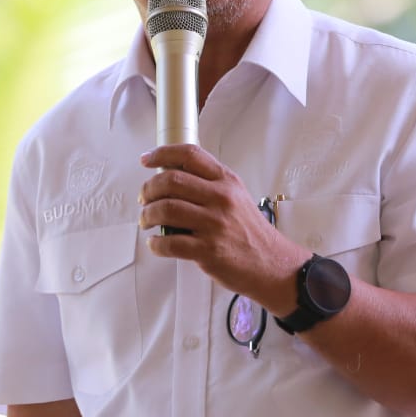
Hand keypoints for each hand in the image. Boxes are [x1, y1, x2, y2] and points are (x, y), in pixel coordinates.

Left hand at [138, 144, 308, 312]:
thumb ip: (210, 184)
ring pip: (165, 209)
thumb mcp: (236, 196)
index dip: (162, 153)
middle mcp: (220, 198)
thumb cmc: (249, 231)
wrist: (271, 263)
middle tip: (144, 198)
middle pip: (171, 180)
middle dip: (149, 189)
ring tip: (147, 221)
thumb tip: (172, 178)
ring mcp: (214, 224)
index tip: (146, 159)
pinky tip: (156, 243)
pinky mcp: (208, 250)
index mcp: (226, 181)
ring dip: (147, 216)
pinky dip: (155, 244)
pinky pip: (169, 243)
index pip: (190, 155)